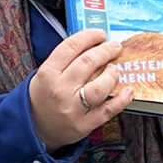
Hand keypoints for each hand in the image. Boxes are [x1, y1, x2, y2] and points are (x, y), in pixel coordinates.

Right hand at [28, 29, 134, 150]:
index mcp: (48, 73)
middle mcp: (60, 89)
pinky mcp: (84, 125)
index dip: (89, 37)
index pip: (71, 47)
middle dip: (105, 51)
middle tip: (114, 47)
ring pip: (99, 87)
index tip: (100, 34)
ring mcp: (72, 108)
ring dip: (112, 74)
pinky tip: (128, 90)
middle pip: (87, 63)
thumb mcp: (45, 73)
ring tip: (115, 68)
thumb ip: (65, 60)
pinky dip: (121, 100)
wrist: (35, 127)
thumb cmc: (43, 96)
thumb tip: (93, 45)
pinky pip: (107, 110)